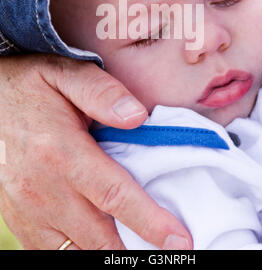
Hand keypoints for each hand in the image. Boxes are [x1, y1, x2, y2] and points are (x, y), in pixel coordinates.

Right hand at [0, 55, 191, 249]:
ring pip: (76, 252)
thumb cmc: (30, 85)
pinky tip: (101, 243)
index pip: (114, 195)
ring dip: (109, 253)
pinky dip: (80, 253)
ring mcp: (27, 210)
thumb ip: (102, 92)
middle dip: (137, 249)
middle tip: (170, 253)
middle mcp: (42, 188)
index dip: (150, 222)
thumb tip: (138, 117)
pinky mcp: (18, 219)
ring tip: (139, 248)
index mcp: (60, 151)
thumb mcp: (64, 74)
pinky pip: (51, 253)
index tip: (179, 241)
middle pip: (99, 236)